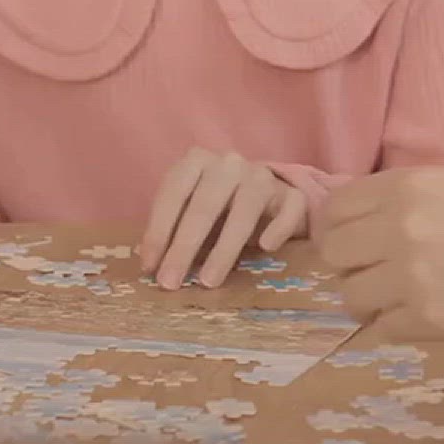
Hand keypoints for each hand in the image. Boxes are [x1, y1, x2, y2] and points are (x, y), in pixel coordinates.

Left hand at [139, 149, 308, 289]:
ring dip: (224, 248)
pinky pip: (288, 210)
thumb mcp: (190, 213)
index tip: (150, 267)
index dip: (159, 231)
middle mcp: (229, 164)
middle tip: (170, 282)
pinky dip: (277, 228)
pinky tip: (266, 247)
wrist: (268, 199)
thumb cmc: (219, 209)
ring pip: (245, 209)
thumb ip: (173, 231)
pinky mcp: (293, 195)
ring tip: (209, 281)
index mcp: (197, 161)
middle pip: (205, 205)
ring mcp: (263, 177)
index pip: (174, 193)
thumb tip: (150, 265)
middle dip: (184, 246)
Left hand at [315, 166, 443, 360]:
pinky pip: (383, 329)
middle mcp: (402, 223)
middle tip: (383, 277)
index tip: (360, 242)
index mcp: (416, 183)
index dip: (344, 227)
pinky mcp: (427, 319)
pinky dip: (401, 328)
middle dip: (353, 265)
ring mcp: (410, 272)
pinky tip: (434, 321)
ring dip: (373, 301)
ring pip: (350, 294)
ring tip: (410, 302)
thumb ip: (425, 207)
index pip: (339, 205)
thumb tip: (380, 228)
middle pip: (333, 251)